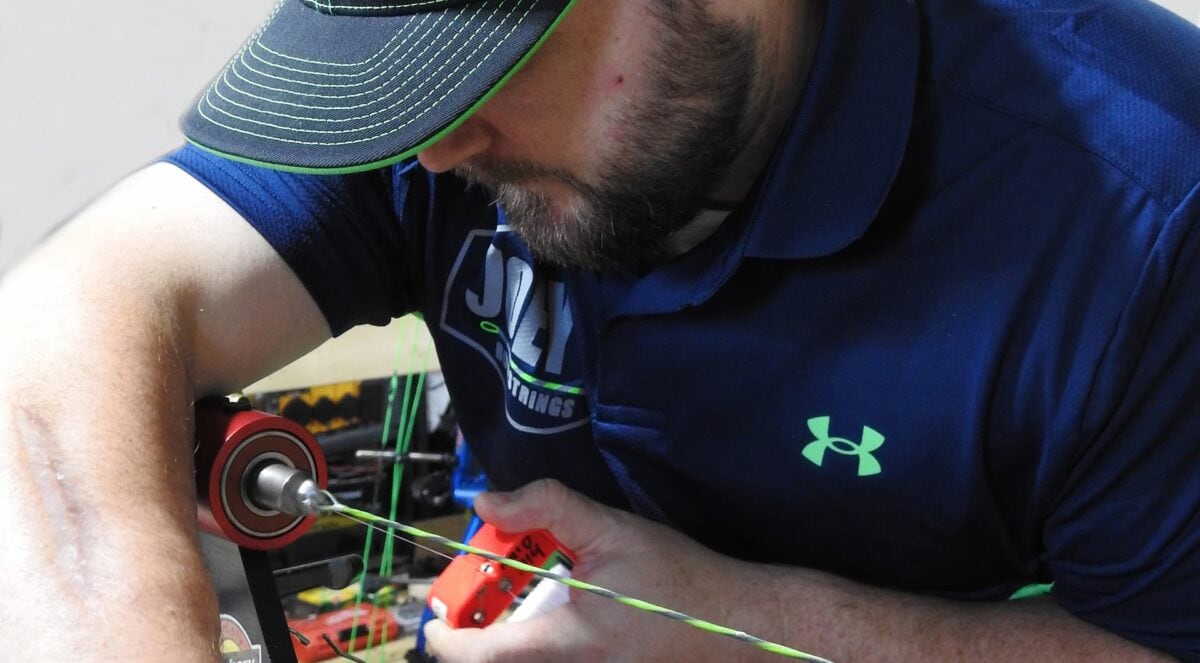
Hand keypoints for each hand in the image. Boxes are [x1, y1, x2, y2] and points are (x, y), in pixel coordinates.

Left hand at [423, 479, 783, 661]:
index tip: (438, 615)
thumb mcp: (612, 530)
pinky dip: (536, 651)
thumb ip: (548, 508)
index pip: (475, 659)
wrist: (739, 625)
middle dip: (474, 636)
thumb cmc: (680, 581)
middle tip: (481, 600)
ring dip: (505, 644)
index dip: (444, 638)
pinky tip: (555, 623)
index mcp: (565, 645)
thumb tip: (490, 503)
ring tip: (517, 607)